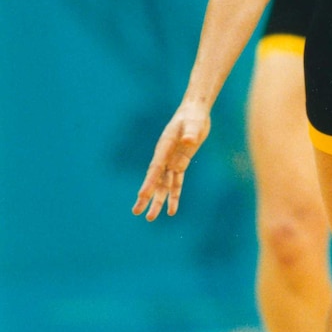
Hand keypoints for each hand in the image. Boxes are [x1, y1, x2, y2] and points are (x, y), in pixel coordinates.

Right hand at [133, 104, 210, 220]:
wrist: (194, 113)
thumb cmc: (193, 117)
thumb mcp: (194, 123)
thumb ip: (191, 132)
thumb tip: (189, 140)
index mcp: (164, 148)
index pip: (155, 169)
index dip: (149, 182)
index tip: (142, 195)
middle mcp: (165, 157)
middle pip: (155, 180)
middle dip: (147, 196)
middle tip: (137, 212)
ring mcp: (172, 162)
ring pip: (164, 185)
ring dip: (159, 201)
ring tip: (151, 218)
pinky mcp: (181, 164)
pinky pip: (176, 183)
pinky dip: (174, 195)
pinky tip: (172, 210)